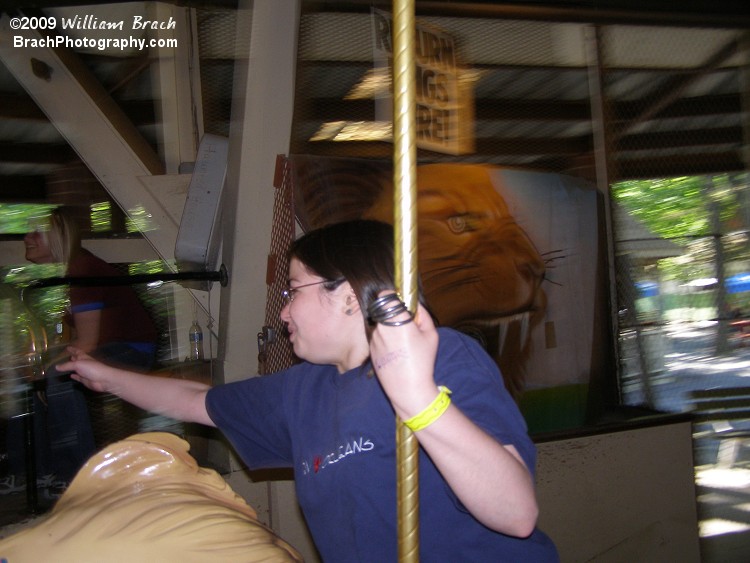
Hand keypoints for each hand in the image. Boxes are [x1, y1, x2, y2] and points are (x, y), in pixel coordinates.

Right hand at [56, 346, 111, 392]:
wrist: (103, 379)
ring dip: (72, 368)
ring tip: (64, 367)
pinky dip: (74, 376)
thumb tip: (56, 367)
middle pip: (77, 360)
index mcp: (84, 357)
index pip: (77, 352)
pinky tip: (70, 376)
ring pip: (76, 369)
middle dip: (72, 358)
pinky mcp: (85, 380)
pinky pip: (78, 377)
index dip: (72, 349)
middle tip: (65, 357)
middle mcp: (84, 364)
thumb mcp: (78, 364)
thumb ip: (66, 366)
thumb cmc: (92, 368)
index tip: (67, 347)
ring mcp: (85, 372)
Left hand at [369, 295, 439, 419]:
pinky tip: (396, 351)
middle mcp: (381, 326)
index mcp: (396, 319)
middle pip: (382, 309)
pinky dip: (384, 339)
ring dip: (388, 326)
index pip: (385, 295)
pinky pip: (377, 337)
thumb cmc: (422, 361)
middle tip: (405, 324)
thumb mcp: (431, 334)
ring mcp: (374, 338)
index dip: (392, 296)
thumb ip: (423, 314)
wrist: (407, 388)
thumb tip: (414, 304)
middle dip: (392, 313)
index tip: (400, 303)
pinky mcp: (370, 349)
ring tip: (402, 342)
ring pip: (379, 324)